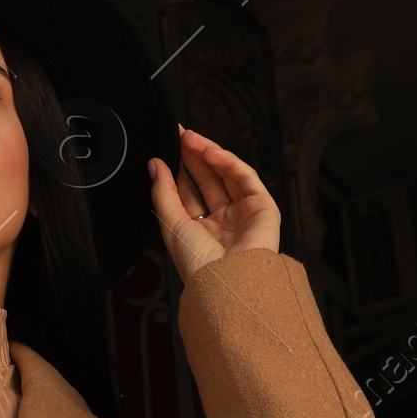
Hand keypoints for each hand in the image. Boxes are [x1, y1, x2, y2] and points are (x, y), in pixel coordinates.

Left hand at [148, 125, 281, 281]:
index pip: (187, 192)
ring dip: (207, 154)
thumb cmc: (199, 265)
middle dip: (191, 157)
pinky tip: (209, 151)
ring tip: (189, 138)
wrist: (227, 281)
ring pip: (225, 175)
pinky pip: (244, 177)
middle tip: (178, 136)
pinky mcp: (262, 207)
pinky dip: (227, 161)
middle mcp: (222, 222)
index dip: (177, 170)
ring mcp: (242, 213)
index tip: (165, 149)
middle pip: (206, 180)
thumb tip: (154, 166)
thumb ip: (162, 192)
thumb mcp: (171, 224)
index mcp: (200, 231)